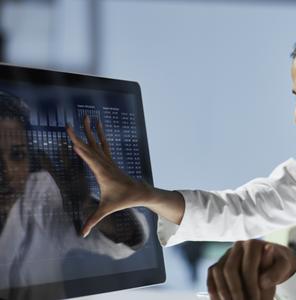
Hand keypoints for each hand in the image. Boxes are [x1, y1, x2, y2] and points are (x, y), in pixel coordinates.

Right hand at [66, 115, 151, 237]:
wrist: (140, 192)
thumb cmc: (123, 200)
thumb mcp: (107, 210)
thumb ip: (93, 221)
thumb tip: (82, 234)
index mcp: (102, 173)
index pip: (89, 159)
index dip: (81, 150)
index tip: (72, 140)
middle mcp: (105, 164)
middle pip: (91, 147)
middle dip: (81, 135)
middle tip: (71, 122)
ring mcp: (108, 161)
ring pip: (97, 143)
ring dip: (90, 130)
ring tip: (87, 117)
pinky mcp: (110, 161)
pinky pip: (103, 145)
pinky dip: (99, 135)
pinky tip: (97, 126)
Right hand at [207, 240, 295, 299]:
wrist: (271, 261)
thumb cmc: (278, 265)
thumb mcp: (284, 266)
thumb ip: (277, 272)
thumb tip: (262, 281)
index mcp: (253, 244)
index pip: (248, 266)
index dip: (251, 286)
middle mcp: (237, 245)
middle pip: (229, 269)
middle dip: (235, 290)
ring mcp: (227, 253)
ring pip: (218, 271)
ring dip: (223, 291)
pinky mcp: (219, 262)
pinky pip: (211, 275)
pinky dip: (214, 289)